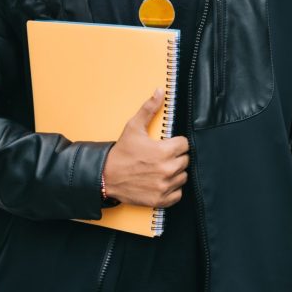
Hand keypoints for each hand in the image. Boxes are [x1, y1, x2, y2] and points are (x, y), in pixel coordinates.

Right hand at [103, 88, 189, 207]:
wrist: (106, 176)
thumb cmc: (121, 152)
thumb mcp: (133, 127)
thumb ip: (149, 108)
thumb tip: (160, 91)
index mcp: (164, 151)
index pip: (185, 144)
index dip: (175, 143)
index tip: (166, 144)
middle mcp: (167, 169)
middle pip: (185, 160)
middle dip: (175, 157)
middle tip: (161, 156)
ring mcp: (164, 186)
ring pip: (182, 177)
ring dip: (174, 173)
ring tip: (160, 168)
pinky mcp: (160, 199)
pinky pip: (177, 194)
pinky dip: (171, 189)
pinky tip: (160, 181)